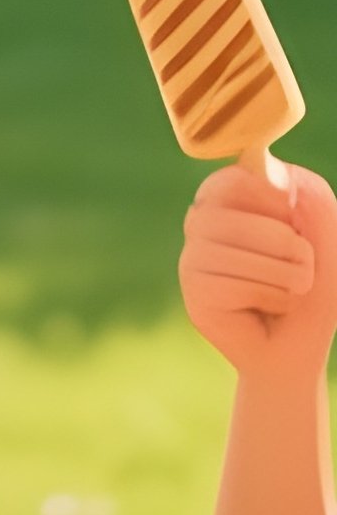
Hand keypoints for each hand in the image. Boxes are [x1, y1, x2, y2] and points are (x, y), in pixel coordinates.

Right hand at [180, 162, 336, 378]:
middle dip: (287, 247)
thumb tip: (267, 168)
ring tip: (289, 290)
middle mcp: (201, 222)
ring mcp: (191, 257)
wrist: (300, 346)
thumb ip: (309, 197)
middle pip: (234, 216)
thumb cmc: (313, 287)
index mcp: (228, 199)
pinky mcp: (193, 293)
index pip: (235, 178)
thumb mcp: (326, 236)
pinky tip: (266, 308)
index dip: (274, 200)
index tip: (294, 221)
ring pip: (234, 251)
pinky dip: (270, 299)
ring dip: (284, 277)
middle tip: (303, 268)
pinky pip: (234, 286)